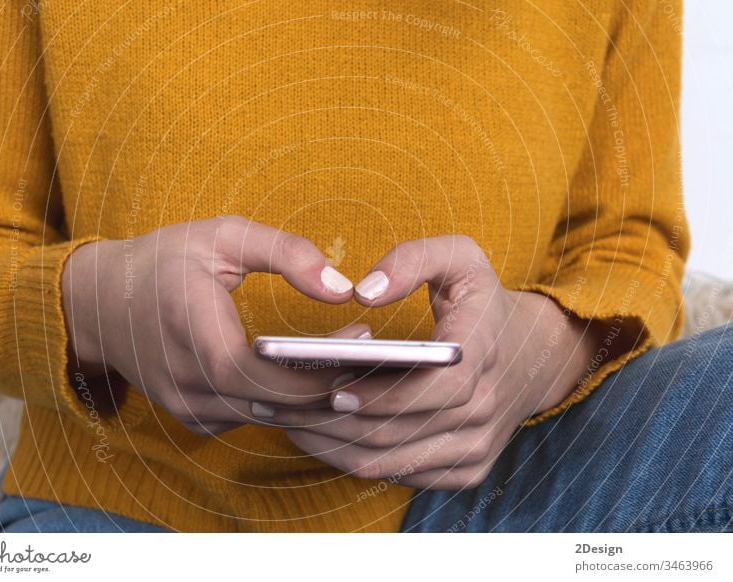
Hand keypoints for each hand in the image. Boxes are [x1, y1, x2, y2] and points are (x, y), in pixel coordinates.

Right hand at [61, 215, 367, 435]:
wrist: (99, 302)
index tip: (365, 339)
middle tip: (378, 356)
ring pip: (271, 415)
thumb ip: (286, 253)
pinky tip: (318, 376)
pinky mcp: (194, 416)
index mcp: (197, 339)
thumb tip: (342, 286)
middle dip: (334, 384)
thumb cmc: (161, 261)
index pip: (272, 374)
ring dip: (315, 396)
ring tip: (359, 363)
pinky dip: (287, 401)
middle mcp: (192, 386)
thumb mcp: (223, 236)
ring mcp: (191, 407)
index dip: (323, 367)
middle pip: (280, 403)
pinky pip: (254, 415)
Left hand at [252, 236, 611, 488]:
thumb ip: (412, 259)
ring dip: (334, 446)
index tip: (334, 387)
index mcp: (486, 352)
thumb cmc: (482, 302)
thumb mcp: (460, 258)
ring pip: (392, 462)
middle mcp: (486, 408)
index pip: (439, 387)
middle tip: (282, 406)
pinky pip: (399, 475)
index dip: (385, 394)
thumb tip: (362, 293)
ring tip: (285, 422)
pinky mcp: (466, 469)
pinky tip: (318, 436)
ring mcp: (478, 446)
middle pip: (401, 432)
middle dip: (336, 423)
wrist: (531, 355)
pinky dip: (353, 459)